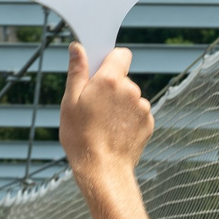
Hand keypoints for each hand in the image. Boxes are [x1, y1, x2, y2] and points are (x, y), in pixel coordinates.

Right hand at [59, 43, 152, 186]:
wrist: (102, 170)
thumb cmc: (81, 137)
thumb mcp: (70, 102)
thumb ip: (77, 71)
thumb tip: (77, 48)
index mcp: (110, 80)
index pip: (121, 54)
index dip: (110, 60)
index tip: (98, 71)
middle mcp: (131, 90)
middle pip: (122, 78)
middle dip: (110, 87)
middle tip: (93, 106)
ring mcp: (142, 107)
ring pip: (130, 97)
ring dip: (119, 104)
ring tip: (103, 123)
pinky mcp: (148, 123)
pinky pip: (136, 113)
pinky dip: (127, 119)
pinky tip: (114, 132)